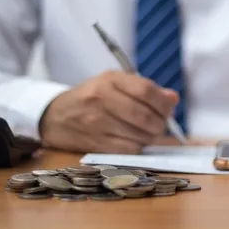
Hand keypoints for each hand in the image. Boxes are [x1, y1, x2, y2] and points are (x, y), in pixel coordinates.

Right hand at [39, 70, 178, 153]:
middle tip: (162, 125)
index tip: (169, 109)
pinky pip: (129, 149)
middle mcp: (102, 99)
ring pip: (139, 135)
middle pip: (145, 116)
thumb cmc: (92, 97)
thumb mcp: (115, 83)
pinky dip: (138, 147)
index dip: (164, 103)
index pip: (147, 91)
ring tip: (149, 133)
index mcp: (110, 80)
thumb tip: (173, 99)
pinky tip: (135, 140)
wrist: (55, 116)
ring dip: (151, 137)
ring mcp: (97, 122)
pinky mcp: (95, 143)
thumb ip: (145, 89)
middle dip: (161, 123)